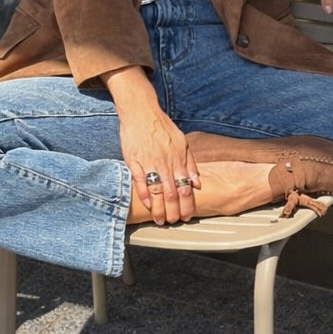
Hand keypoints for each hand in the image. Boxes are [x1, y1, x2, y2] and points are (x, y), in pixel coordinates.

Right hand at [105, 67, 200, 225]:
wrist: (141, 112)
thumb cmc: (162, 127)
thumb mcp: (182, 142)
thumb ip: (190, 163)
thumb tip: (198, 183)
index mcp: (178, 160)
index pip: (186, 188)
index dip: (188, 205)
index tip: (187, 216)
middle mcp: (166, 163)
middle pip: (173, 193)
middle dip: (175, 211)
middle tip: (174, 222)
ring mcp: (149, 163)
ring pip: (158, 191)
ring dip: (160, 209)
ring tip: (160, 220)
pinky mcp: (134, 161)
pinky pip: (140, 182)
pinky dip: (144, 195)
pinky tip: (148, 205)